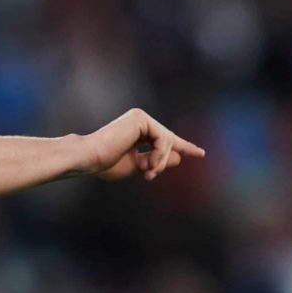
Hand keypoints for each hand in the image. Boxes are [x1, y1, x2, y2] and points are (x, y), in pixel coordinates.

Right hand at [86, 108, 204, 181]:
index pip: (165, 138)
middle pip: (168, 141)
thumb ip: (157, 160)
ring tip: (147, 172)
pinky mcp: (140, 119)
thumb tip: (180, 157)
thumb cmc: (107, 164)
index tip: (200, 153)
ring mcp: (140, 117)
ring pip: (168, 141)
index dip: (184, 147)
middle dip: (164, 161)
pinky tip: (148, 164)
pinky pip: (163, 139)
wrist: (90, 158)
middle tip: (150, 175)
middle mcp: (140, 120)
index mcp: (137, 129)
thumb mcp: (138, 165)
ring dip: (161, 161)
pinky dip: (159, 155)